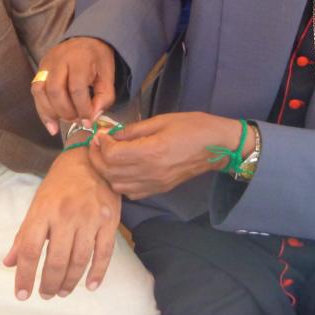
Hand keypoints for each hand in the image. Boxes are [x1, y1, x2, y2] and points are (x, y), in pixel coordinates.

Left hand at [4, 149, 119, 299]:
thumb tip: (9, 263)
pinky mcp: (109, 220)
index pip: (29, 249)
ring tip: (62, 291)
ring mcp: (89, 217)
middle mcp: (65, 214)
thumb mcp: (37, 204)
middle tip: (46, 294)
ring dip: (70, 281)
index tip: (22, 294)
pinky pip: (104, 252)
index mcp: (43, 210)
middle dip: (49, 283)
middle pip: (55, 259)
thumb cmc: (59, 184)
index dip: (24, 275)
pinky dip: (98, 273)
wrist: (88, 158)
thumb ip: (23, 234)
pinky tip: (90, 285)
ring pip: (79, 260)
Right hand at [32, 37, 115, 135]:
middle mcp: (59, 60)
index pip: (77, 88)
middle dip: (66, 111)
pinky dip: (42, 110)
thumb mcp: (108, 75)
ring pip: (40, 91)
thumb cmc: (98, 58)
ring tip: (60, 125)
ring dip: (50, 112)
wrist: (85, 38)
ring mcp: (46, 63)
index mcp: (79, 59)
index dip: (82, 108)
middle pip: (55, 91)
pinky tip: (51, 124)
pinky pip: (35, 91)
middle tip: (76, 120)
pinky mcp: (39, 68)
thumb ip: (104, 97)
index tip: (89, 121)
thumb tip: (92, 118)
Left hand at [89, 112, 248, 199]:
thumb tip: (111, 134)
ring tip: (107, 157)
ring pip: (117, 186)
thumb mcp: (161, 120)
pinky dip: (120, 183)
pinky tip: (122, 170)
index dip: (100, 144)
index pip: (112, 154)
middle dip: (97, 158)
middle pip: (110, 172)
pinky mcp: (159, 190)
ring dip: (107, 172)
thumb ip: (133, 130)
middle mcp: (150, 172)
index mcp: (151, 151)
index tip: (100, 134)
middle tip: (97, 144)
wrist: (217, 146)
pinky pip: (131, 193)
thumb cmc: (192, 127)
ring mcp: (155, 184)